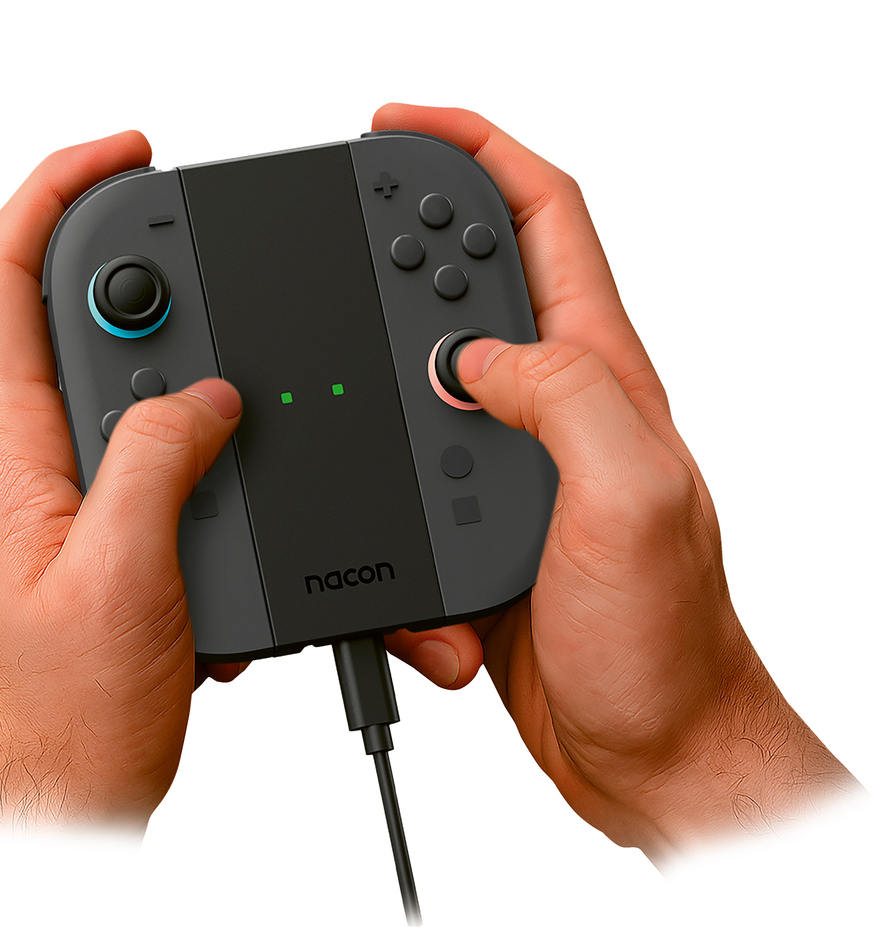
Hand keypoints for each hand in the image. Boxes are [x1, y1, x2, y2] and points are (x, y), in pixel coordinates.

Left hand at [0, 132, 246, 831]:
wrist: (56, 798)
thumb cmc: (59, 713)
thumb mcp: (122, 576)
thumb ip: (157, 461)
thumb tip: (205, 394)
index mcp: (9, 450)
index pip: (7, 275)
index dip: (57, 190)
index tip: (126, 153)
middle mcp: (32, 461)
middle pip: (78, 320)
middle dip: (155, 295)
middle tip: (220, 311)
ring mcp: (72, 497)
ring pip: (136, 396)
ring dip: (194, 397)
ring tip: (235, 442)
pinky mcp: (111, 534)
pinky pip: (161, 462)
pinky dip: (206, 462)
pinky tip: (229, 507)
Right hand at [372, 104, 858, 861]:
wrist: (643, 748)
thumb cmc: (661, 646)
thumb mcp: (630, 502)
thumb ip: (563, 400)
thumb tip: (477, 352)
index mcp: (601, 383)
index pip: (544, 223)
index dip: (474, 154)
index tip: (401, 128)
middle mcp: (558, 413)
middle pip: (472, 283)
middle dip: (402, 248)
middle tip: (339, 252)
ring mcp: (514, 468)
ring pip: (428, 379)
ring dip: (376, 376)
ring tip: (337, 401)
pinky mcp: (481, 527)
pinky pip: (413, 476)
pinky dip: (381, 485)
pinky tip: (383, 521)